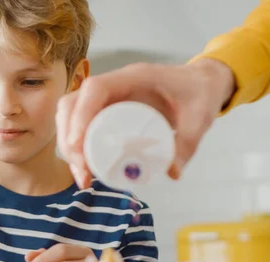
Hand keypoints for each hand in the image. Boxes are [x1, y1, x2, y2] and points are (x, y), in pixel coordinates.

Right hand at [56, 58, 235, 187]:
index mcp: (133, 78)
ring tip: (83, 175)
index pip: (95, 89)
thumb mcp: (200, 117)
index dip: (81, 115)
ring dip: (69, 146)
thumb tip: (172, 173)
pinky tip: (86, 169)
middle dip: (69, 138)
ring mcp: (105, 98)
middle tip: (82, 170)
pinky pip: (80, 126)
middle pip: (72, 104)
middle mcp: (113, 86)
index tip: (78, 146)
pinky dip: (77, 148)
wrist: (200, 84)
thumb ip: (188, 143)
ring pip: (70, 116)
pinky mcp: (104, 111)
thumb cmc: (199, 93)